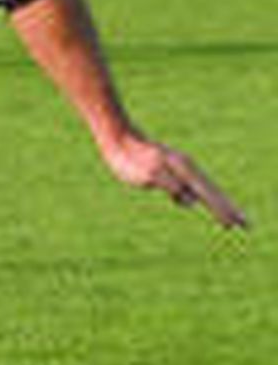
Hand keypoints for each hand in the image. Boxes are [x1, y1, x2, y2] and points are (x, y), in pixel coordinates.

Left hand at [101, 132, 248, 229]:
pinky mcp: (170, 167)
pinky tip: (196, 200)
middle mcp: (187, 168)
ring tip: (228, 217)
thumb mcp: (150, 176)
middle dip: (228, 209)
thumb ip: (171, 187)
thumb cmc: (131, 160)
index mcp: (184, 171)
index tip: (235, 225)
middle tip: (245, 225)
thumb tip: (191, 200)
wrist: (119, 139)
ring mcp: (180, 167)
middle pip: (213, 192)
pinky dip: (201, 194)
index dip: (222, 211)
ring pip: (204, 188)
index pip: (208, 196)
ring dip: (218, 203)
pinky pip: (192, 184)